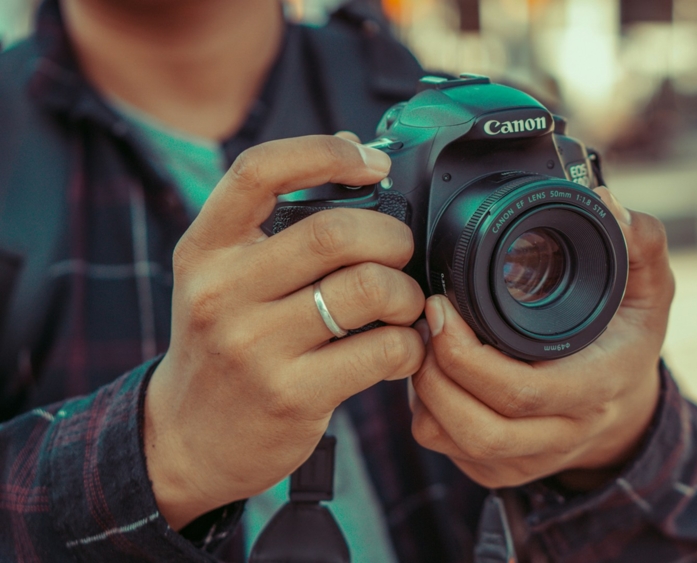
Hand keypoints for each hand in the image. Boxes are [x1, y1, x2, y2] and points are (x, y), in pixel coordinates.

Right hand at [144, 134, 425, 528]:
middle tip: (401, 254)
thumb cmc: (223, 343)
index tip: (374, 163)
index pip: (260, 171)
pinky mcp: (291, 396)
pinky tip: (400, 350)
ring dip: (407, 294)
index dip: (326, 153)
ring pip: (367, 289)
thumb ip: (276, 219)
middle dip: (392, 237)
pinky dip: (410, 345)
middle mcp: (221, 292)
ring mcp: (254, 347)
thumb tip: (351, 145)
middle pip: (334, 233)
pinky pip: (382, 350)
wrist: (185, 438)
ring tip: (403, 306)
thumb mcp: (222, 275)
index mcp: (205, 249)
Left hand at [410, 188, 673, 489]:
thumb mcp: (650, 290)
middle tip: (424, 321)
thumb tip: (608, 202)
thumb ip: (639, 243)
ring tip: (425, 342)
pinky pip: (444, 447)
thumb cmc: (627, 342)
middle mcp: (563, 433)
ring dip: (424, 391)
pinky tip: (436, 371)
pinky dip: (426, 408)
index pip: (524, 392)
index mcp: (597, 388)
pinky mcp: (499, 471)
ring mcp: (529, 459)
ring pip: (452, 441)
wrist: (626, 409)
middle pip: (478, 427)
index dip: (470, 356)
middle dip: (434, 373)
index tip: (442, 307)